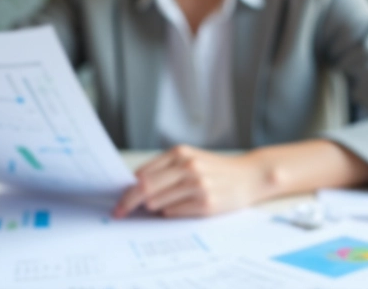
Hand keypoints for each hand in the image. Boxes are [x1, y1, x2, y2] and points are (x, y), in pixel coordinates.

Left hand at [113, 145, 269, 218]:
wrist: (250, 176)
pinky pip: (174, 213)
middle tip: (120, 213)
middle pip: (145, 188)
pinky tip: (181, 207)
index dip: (126, 190)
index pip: (142, 174)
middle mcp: (188, 167)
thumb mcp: (190, 159)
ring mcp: (197, 185)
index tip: (117, 202)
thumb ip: (164, 170)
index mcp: (180, 154)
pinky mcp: (205, 204)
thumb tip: (134, 187)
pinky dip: (171, 213)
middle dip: (129, 203)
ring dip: (153, 208)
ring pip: (158, 202)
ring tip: (161, 206)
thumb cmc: (216, 170)